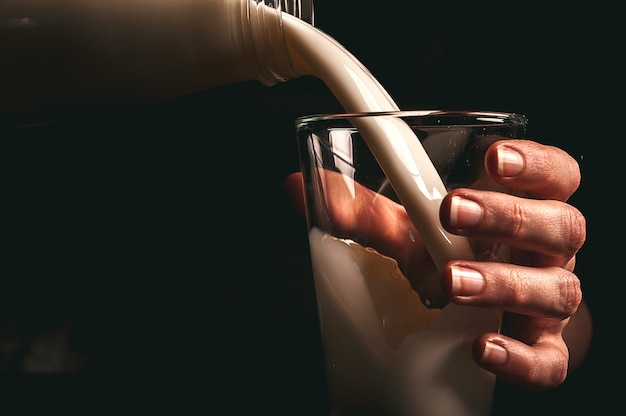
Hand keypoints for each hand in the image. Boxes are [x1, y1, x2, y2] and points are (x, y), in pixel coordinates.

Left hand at [284, 139, 589, 389]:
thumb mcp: (409, 230)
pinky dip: (518, 357)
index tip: (491, 156)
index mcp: (520, 208)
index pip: (554, 174)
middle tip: (451, 211)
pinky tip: (480, 348)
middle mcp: (544, 253)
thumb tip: (296, 185)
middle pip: (561, 225)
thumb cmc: (447, 258)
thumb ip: (362, 210)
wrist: (478, 320)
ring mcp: (545, 303)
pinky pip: (548, 361)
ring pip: (556, 290)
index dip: (534, 163)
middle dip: (508, 216)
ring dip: (503, 282)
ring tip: (450, 279)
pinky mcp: (540, 351)